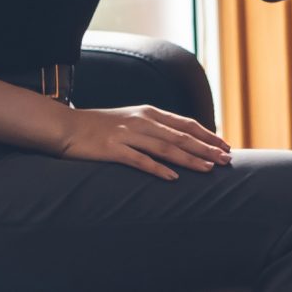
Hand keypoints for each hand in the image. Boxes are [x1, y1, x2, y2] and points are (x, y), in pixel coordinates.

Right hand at [54, 105, 234, 179]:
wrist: (64, 126)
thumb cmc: (98, 127)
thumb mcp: (130, 120)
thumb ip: (154, 127)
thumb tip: (179, 140)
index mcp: (149, 113)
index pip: (186, 124)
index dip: (208, 135)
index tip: (226, 146)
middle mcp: (142, 121)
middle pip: (181, 136)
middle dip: (207, 148)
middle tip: (227, 160)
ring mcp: (127, 134)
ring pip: (165, 148)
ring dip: (190, 159)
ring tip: (209, 169)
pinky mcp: (112, 148)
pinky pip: (139, 160)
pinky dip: (158, 168)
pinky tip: (173, 177)